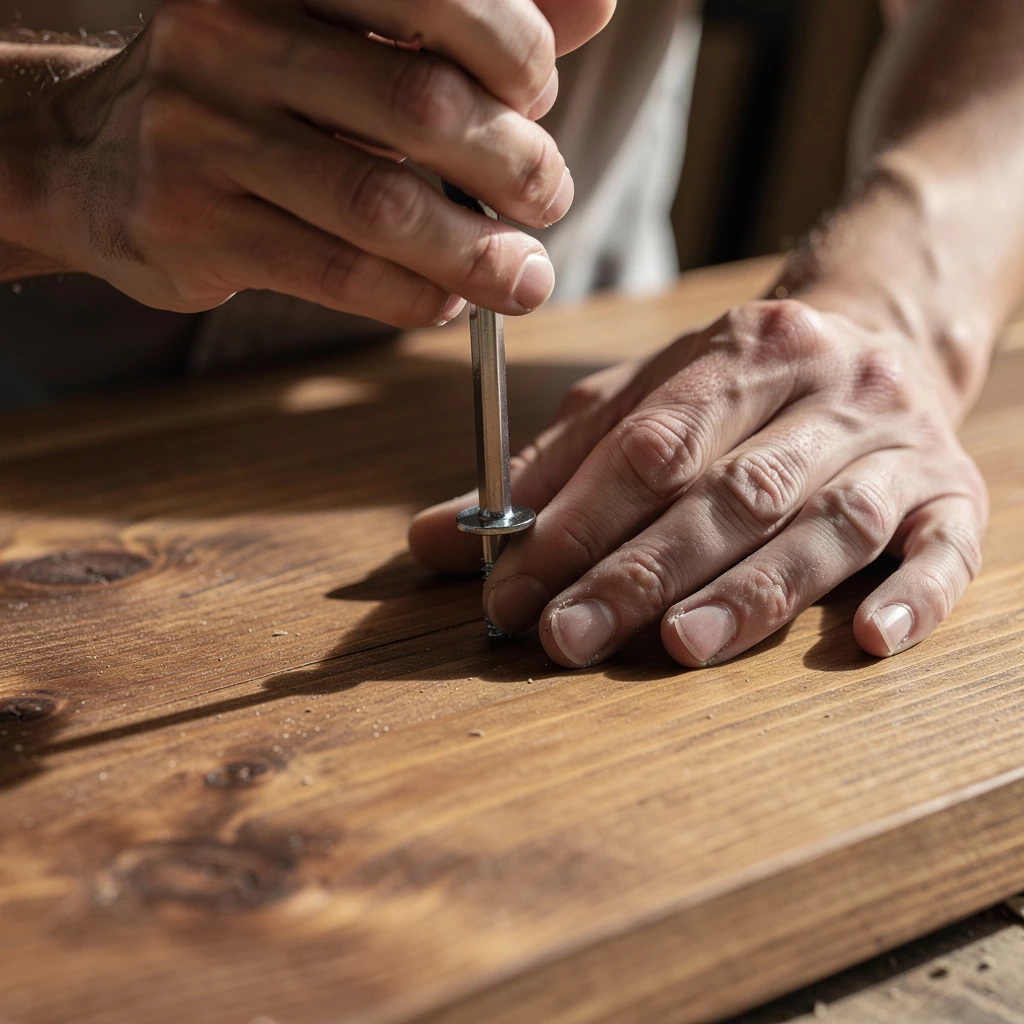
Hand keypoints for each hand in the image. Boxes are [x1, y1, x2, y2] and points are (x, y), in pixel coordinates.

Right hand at [14, 0, 611, 323]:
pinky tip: (448, 302)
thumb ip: (469, 19)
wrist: (99, 156)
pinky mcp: (194, 226)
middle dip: (514, 163)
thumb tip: (593, 4)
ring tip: (523, 275)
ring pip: (382, 205)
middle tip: (548, 196)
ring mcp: (204, 132)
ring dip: (476, 253)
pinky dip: (414, 296)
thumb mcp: (352, 33)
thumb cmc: (258, 90)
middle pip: (420, 104)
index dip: (515, 53)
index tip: (534, 101)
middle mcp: (234, 32)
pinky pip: (337, 272)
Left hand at [410, 299, 987, 666]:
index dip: (578, 522)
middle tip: (570, 637)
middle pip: (728, 490)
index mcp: (741, 350)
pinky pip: (948, 549)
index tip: (515, 590)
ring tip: (682, 647)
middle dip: (643, 569)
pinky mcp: (956, 493)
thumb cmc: (742, 387)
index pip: (649, 446)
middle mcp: (827, 389)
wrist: (887, 333)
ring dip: (753, 590)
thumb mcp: (643, 400)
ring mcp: (898, 443)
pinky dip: (912, 596)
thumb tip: (432, 539)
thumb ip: (547, 469)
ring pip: (825, 522)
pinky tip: (866, 641)